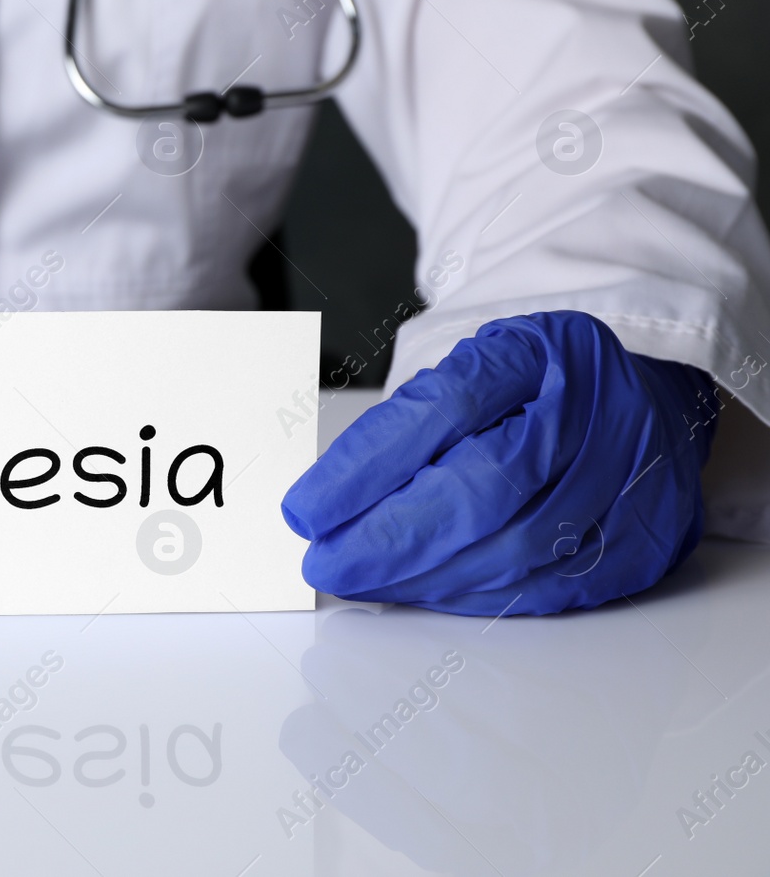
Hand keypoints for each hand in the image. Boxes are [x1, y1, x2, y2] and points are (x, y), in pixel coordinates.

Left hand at [282, 311, 714, 614]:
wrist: (643, 407)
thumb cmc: (539, 388)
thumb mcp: (475, 367)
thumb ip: (410, 421)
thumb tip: (328, 496)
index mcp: (542, 353)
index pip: (445, 409)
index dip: (369, 466)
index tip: (307, 508)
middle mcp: (595, 413)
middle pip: (483, 487)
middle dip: (389, 537)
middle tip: (326, 561)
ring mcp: (627, 482)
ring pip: (512, 549)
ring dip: (421, 576)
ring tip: (360, 581)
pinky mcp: (638, 545)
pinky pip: (543, 587)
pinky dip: (470, 596)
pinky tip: (421, 591)